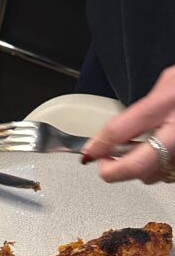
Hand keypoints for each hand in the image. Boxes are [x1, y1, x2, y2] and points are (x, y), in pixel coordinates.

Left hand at [83, 66, 174, 182]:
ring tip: (137, 151)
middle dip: (115, 169)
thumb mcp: (170, 80)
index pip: (121, 130)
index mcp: (167, 103)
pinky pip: (168, 173)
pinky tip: (160, 151)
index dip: (99, 145)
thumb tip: (114, 133)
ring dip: (138, 169)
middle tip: (106, 162)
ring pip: (153, 175)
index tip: (89, 152)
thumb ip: (143, 107)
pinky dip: (160, 167)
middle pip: (136, 167)